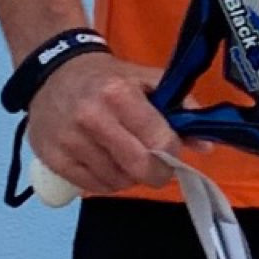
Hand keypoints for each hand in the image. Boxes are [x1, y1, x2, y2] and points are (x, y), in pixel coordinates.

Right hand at [26, 52, 176, 197]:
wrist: (53, 72)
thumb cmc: (106, 77)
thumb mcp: (146, 79)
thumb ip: (180, 106)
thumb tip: (205, 146)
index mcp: (118, 94)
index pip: (159, 141)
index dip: (172, 152)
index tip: (172, 151)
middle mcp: (92, 118)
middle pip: (139, 167)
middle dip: (156, 173)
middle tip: (157, 168)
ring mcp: (69, 140)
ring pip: (116, 181)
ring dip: (129, 177)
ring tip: (126, 159)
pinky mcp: (53, 158)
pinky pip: (92, 187)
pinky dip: (106, 183)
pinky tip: (107, 165)